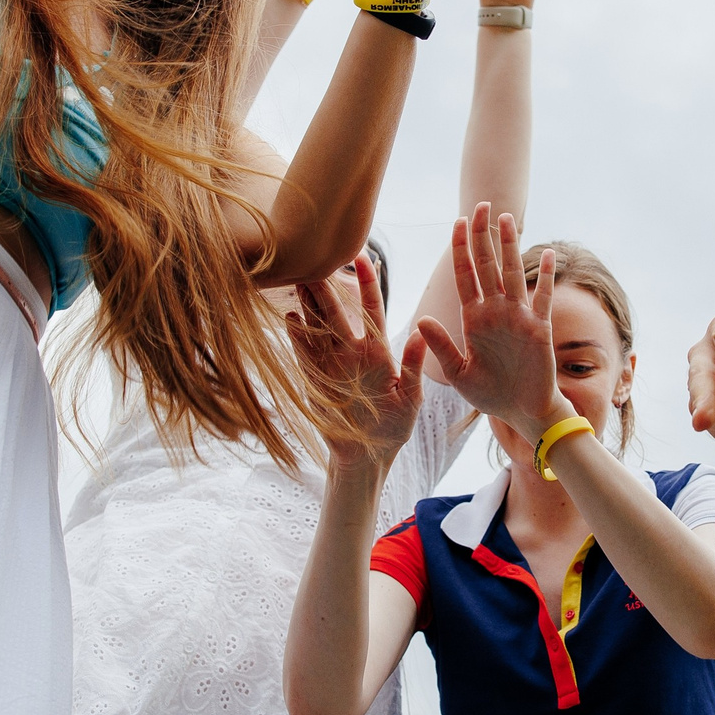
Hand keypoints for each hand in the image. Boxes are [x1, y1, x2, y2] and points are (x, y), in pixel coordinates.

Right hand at [287, 254, 426, 470]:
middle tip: (317, 258)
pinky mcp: (316, 382)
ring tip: (299, 278)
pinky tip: (290, 318)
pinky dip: (297, 338)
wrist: (368, 456)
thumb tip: (423, 332)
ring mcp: (331, 366)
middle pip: (337, 312)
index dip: (367, 284)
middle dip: (327, 286)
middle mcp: (352, 353)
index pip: (372, 309)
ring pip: (317, 328)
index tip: (363, 257)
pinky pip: (304, 355)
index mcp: (378, 352)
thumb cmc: (394, 427)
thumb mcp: (411, 397)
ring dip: (308, 304)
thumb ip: (414, 365)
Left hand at [414, 204, 569, 436]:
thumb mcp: (458, 372)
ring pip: (512, 273)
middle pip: (487, 265)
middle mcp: (495, 311)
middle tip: (480, 205)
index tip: (456, 223)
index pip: (465, 275)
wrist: (521, 412)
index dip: (460, 249)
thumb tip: (422, 319)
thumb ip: (441, 346)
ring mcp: (518, 316)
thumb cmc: (490, 394)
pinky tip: (547, 255)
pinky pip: (543, 297)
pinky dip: (545, 277)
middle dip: (482, 236)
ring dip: (509, 246)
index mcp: (474, 318)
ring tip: (505, 218)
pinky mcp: (539, 328)